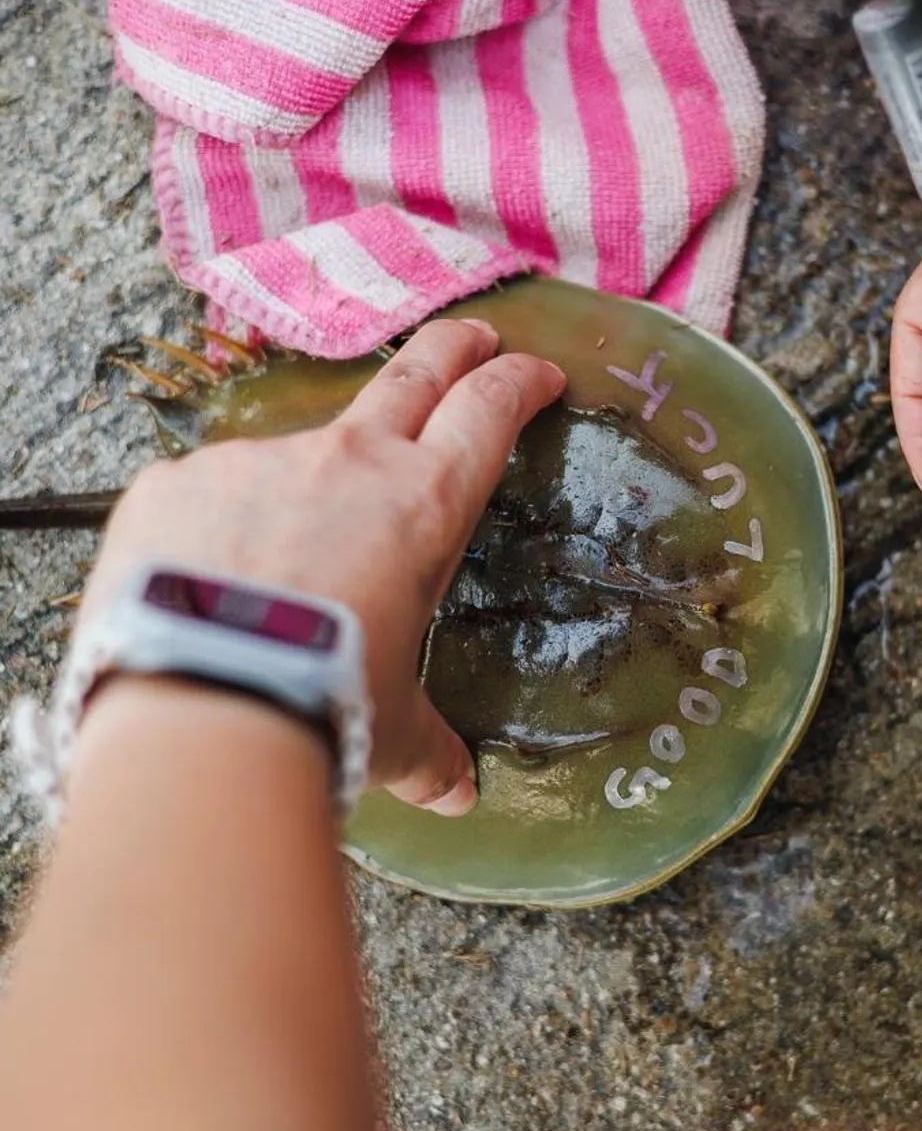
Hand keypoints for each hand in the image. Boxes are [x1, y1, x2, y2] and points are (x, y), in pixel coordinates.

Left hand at [81, 319, 564, 815]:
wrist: (198, 703)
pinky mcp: (176, 483)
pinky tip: (208, 585)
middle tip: (475, 336)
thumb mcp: (393, 732)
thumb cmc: (323, 708)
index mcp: (423, 504)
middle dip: (453, 348)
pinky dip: (220, 529)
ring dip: (309, 488)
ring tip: (290, 560)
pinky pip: (210, 496)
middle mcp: (346, 462)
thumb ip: (430, 750)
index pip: (487, 412)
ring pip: (298, 455)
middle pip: (413, 374)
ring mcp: (254, 462)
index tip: (535, 373)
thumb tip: (459, 794)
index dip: (517, 385)